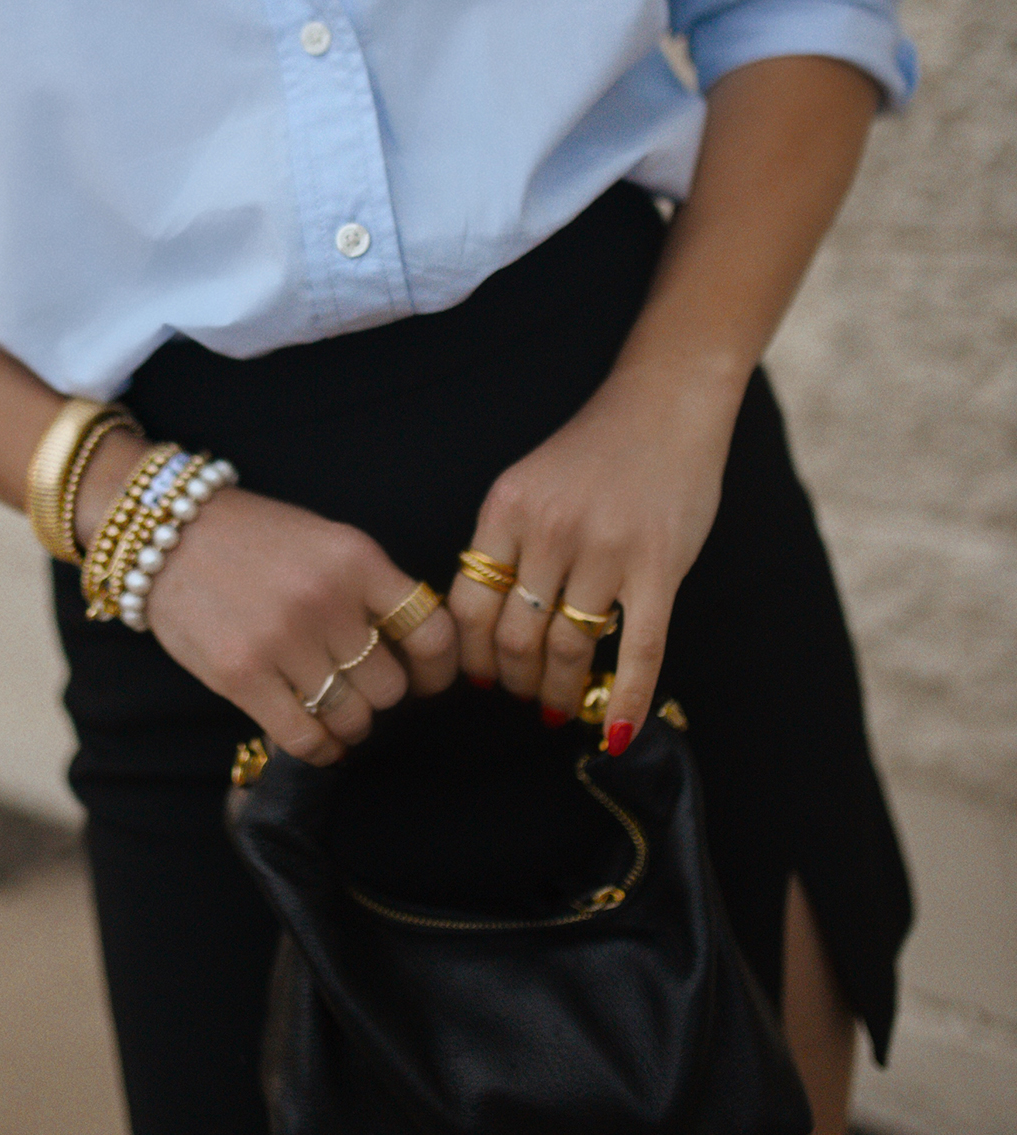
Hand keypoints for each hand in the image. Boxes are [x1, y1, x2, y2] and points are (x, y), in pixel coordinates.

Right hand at [78, 439, 458, 762]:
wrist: (166, 532)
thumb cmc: (253, 540)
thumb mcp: (326, 542)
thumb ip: (370, 589)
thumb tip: (414, 657)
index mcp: (357, 558)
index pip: (432, 630)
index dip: (439, 668)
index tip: (428, 680)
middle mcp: (326, 599)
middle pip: (391, 686)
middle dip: (381, 695)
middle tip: (361, 690)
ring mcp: (283, 639)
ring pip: (352, 717)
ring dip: (349, 725)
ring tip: (336, 716)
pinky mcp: (241, 675)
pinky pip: (304, 737)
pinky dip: (318, 749)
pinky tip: (317, 741)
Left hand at [446, 359, 742, 747]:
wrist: (665, 403)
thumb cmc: (595, 447)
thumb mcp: (529, 483)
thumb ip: (507, 542)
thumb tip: (487, 619)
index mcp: (506, 509)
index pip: (468, 605)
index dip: (469, 654)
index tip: (476, 677)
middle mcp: (549, 531)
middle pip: (513, 635)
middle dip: (512, 679)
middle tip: (520, 696)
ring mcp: (606, 550)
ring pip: (568, 646)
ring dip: (558, 689)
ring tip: (557, 705)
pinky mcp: (657, 567)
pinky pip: (640, 651)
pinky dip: (627, 700)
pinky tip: (616, 732)